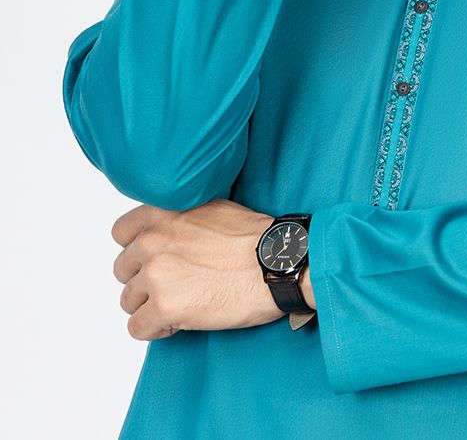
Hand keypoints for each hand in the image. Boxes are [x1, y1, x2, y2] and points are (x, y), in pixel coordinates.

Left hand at [111, 198, 283, 340]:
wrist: (276, 263)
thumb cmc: (254, 238)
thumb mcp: (211, 207)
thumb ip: (179, 218)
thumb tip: (169, 233)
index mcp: (162, 212)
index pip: (121, 233)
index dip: (139, 250)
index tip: (156, 260)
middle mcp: (151, 240)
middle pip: (123, 270)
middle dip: (145, 281)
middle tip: (175, 285)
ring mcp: (155, 274)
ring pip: (128, 301)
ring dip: (151, 306)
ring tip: (183, 303)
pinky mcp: (164, 307)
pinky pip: (138, 328)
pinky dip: (157, 329)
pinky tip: (181, 321)